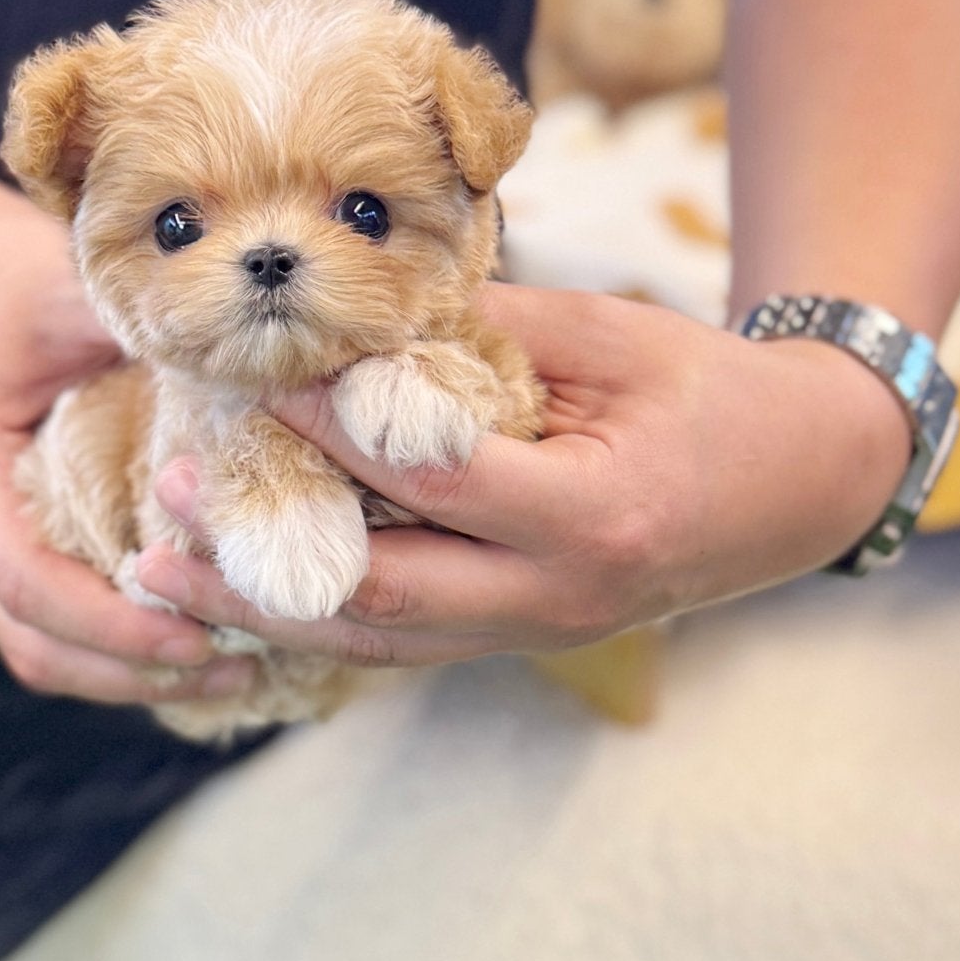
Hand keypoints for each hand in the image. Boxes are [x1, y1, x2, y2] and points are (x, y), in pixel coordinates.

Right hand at [0, 155, 255, 706]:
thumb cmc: (4, 270)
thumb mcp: (69, 292)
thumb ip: (142, 334)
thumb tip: (254, 374)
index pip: (28, 581)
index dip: (111, 622)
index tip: (196, 634)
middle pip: (33, 641)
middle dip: (131, 670)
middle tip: (238, 668)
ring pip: (40, 645)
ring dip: (129, 672)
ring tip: (234, 668)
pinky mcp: (19, 532)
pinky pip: (58, 615)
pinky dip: (120, 641)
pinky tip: (198, 630)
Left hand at [133, 287, 913, 665]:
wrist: (798, 484)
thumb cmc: (710, 392)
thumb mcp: (615, 336)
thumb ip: (491, 329)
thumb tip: (360, 315)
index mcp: (593, 518)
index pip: (431, 481)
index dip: (333, 435)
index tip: (254, 387)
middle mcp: (558, 600)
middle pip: (379, 599)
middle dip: (259, 560)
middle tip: (166, 509)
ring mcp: (537, 636)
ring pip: (375, 643)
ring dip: (263, 609)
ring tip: (161, 575)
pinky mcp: (516, 641)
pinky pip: (400, 645)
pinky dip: (315, 620)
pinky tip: (239, 595)